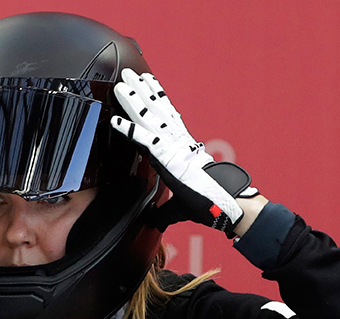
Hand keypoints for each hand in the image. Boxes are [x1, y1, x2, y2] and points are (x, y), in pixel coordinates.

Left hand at [110, 69, 258, 237]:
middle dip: (141, 92)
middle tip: (128, 75)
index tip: (148, 84)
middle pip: (156, 110)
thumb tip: (156, 221)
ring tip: (122, 83)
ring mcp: (172, 147)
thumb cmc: (207, 204)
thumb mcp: (179, 207)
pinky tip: (115, 121)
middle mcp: (177, 142)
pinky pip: (143, 141)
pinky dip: (129, 130)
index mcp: (182, 147)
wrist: (224, 204)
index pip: (166, 118)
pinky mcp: (166, 158)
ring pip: (149, 118)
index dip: (156, 99)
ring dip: (134, 100)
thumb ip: (165, 211)